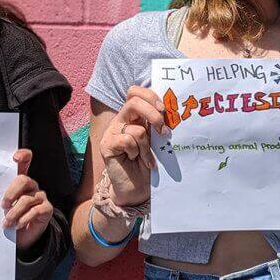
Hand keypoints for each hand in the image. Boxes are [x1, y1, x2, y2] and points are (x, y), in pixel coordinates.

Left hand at [2, 149, 52, 250]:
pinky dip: (23, 219)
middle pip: (23, 179)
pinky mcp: (47, 208)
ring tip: (6, 223)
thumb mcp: (3, 205)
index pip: (26, 161)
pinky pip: (35, 211)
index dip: (23, 155)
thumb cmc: (10, 216)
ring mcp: (40, 196)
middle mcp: (32, 185)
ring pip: (26, 199)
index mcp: (20, 180)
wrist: (22, 236)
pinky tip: (17, 225)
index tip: (15, 158)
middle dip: (10, 193)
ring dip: (13, 213)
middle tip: (3, 205)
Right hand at [99, 86, 165, 206]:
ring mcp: (112, 131)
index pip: (135, 92)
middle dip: (153, 114)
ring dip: (147, 146)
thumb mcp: (156, 139)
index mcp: (133, 115)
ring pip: (136, 127)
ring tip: (146, 157)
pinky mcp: (107, 144)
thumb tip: (173, 110)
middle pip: (134, 101)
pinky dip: (138, 153)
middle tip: (163, 131)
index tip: (165, 110)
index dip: (150, 95)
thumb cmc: (149, 162)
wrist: (136, 188)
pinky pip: (128, 141)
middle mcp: (121, 120)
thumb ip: (158, 124)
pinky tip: (137, 160)